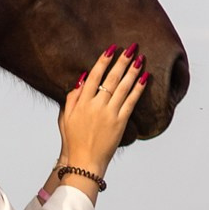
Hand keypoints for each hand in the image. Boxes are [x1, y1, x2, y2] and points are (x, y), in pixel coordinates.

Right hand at [58, 44, 144, 184]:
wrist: (84, 161)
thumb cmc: (72, 140)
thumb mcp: (64, 117)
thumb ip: (72, 97)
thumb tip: (82, 79)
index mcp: (80, 103)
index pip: (94, 77)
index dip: (103, 61)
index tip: (111, 49)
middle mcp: (95, 106)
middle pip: (111, 78)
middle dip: (122, 61)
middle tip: (131, 48)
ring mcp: (109, 113)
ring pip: (123, 87)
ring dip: (133, 71)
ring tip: (140, 58)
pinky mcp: (120, 122)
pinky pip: (131, 101)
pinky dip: (138, 89)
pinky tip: (144, 78)